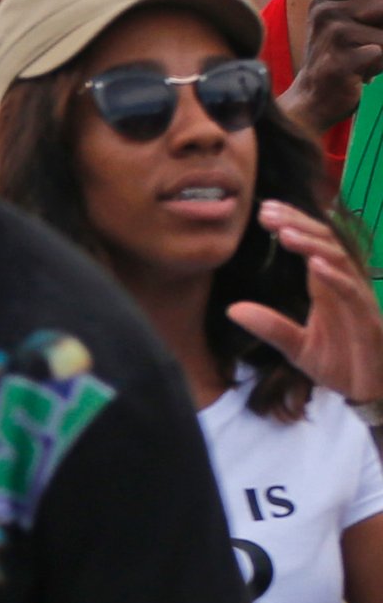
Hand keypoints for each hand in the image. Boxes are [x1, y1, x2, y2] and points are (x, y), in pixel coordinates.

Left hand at [231, 200, 382, 402]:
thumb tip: (233, 309)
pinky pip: (354, 293)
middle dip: (298, 225)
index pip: (311, 247)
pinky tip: (315, 264)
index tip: (263, 212)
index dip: (291, 227)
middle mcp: (345, 287)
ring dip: (313, 245)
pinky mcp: (370, 321)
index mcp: (327, 288)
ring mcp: (359, 301)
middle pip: (325, 244)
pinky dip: (335, 277)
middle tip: (266, 211)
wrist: (370, 390)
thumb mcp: (296, 348)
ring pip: (340, 262)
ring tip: (284, 232)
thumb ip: (270, 327)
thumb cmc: (340, 365)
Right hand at [280, 0, 382, 133]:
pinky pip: (380, 54)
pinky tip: (365, 74)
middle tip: (375, 44)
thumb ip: (370, 4)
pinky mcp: (339, 62)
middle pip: (382, 5)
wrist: (314, 98)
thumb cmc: (341, 56)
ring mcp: (330, 38)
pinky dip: (380, 65)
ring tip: (369, 59)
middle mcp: (324, 15)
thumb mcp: (345, 23)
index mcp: (323, 2)